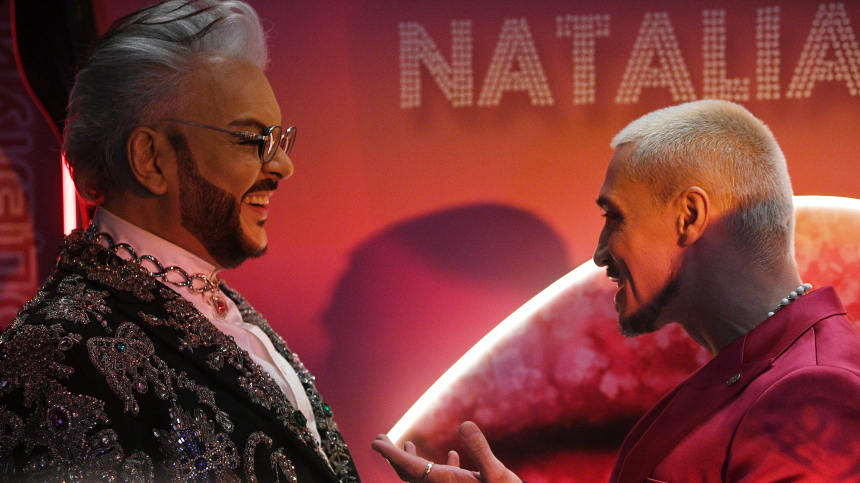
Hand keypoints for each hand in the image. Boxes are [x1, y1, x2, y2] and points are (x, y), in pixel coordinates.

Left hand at [371, 421, 521, 482]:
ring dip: (413, 460)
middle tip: (381, 439)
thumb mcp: (497, 474)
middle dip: (394, 456)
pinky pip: (444, 479)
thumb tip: (464, 425)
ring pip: (424, 477)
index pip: (409, 468)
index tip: (376, 441)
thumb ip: (480, 449)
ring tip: (407, 444)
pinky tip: (452, 455)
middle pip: (408, 474)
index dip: (390, 454)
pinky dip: (441, 465)